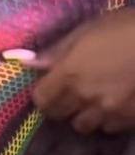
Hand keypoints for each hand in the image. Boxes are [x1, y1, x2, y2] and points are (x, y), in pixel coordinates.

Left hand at [22, 8, 134, 133]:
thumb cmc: (126, 27)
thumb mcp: (88, 30)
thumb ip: (57, 50)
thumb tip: (28, 63)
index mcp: (69, 73)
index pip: (40, 99)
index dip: (43, 93)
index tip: (50, 86)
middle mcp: (85, 97)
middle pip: (59, 115)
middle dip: (62, 104)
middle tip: (73, 90)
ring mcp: (109, 112)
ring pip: (84, 126)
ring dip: (86, 114)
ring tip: (97, 97)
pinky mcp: (130, 120)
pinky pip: (110, 128)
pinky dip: (110, 119)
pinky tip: (118, 102)